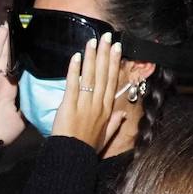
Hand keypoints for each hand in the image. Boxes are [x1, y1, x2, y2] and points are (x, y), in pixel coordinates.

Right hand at [0, 23, 23, 144]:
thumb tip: (44, 101)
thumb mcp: (22, 117)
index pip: (14, 66)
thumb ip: (29, 106)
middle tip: (13, 25)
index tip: (26, 39)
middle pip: (4, 58)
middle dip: (8, 42)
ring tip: (3, 27)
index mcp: (8, 89)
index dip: (19, 53)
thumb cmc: (3, 133)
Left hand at [51, 33, 127, 150]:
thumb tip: (123, 114)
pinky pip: (73, 85)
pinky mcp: (69, 105)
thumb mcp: (105, 137)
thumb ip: (115, 124)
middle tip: (107, 37)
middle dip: (105, 54)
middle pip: (103, 75)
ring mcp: (84, 104)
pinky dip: (75, 70)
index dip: (114, 63)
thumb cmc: (87, 148)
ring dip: (92, 57)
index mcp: (107, 110)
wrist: (72, 157)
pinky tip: (76, 57)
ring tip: (93, 41)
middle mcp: (98, 104)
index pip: (112, 82)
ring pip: (90, 76)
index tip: (117, 48)